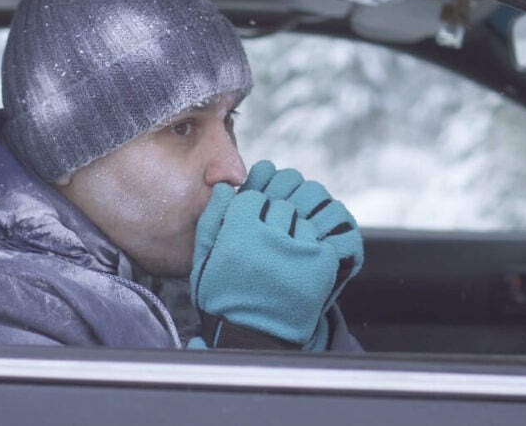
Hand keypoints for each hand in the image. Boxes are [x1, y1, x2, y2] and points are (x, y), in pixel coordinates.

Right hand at [190, 171, 361, 348]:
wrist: (252, 339)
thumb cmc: (224, 298)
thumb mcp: (205, 259)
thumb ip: (213, 218)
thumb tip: (224, 186)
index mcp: (238, 233)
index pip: (253, 198)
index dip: (252, 211)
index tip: (251, 227)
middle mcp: (269, 239)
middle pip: (280, 206)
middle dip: (274, 220)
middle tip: (269, 246)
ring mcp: (297, 251)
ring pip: (302, 221)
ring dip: (294, 234)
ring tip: (283, 259)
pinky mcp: (320, 264)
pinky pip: (320, 239)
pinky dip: (312, 249)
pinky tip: (298, 267)